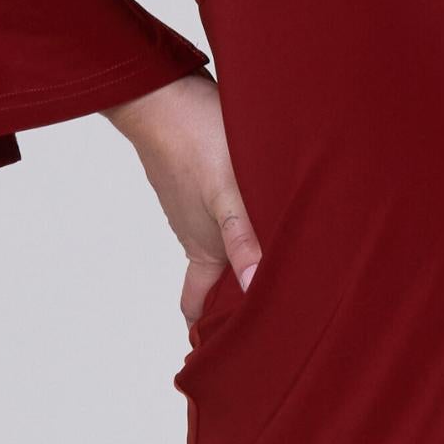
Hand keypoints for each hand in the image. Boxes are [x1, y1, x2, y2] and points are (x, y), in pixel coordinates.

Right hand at [104, 72, 264, 333]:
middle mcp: (197, 233)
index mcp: (203, 249)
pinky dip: (242, 226)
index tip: (224, 354)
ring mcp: (197, 207)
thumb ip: (244, 238)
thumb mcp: (230, 191)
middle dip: (234, 300)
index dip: (207, 332)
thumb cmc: (194, 139)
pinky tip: (267, 215)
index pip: (196, 305)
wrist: (161, 90)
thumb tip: (253, 288)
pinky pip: (222, 215)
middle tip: (272, 315)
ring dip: (244, 260)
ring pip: (221, 245)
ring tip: (283, 268)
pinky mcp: (201, 181)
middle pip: (214, 280)